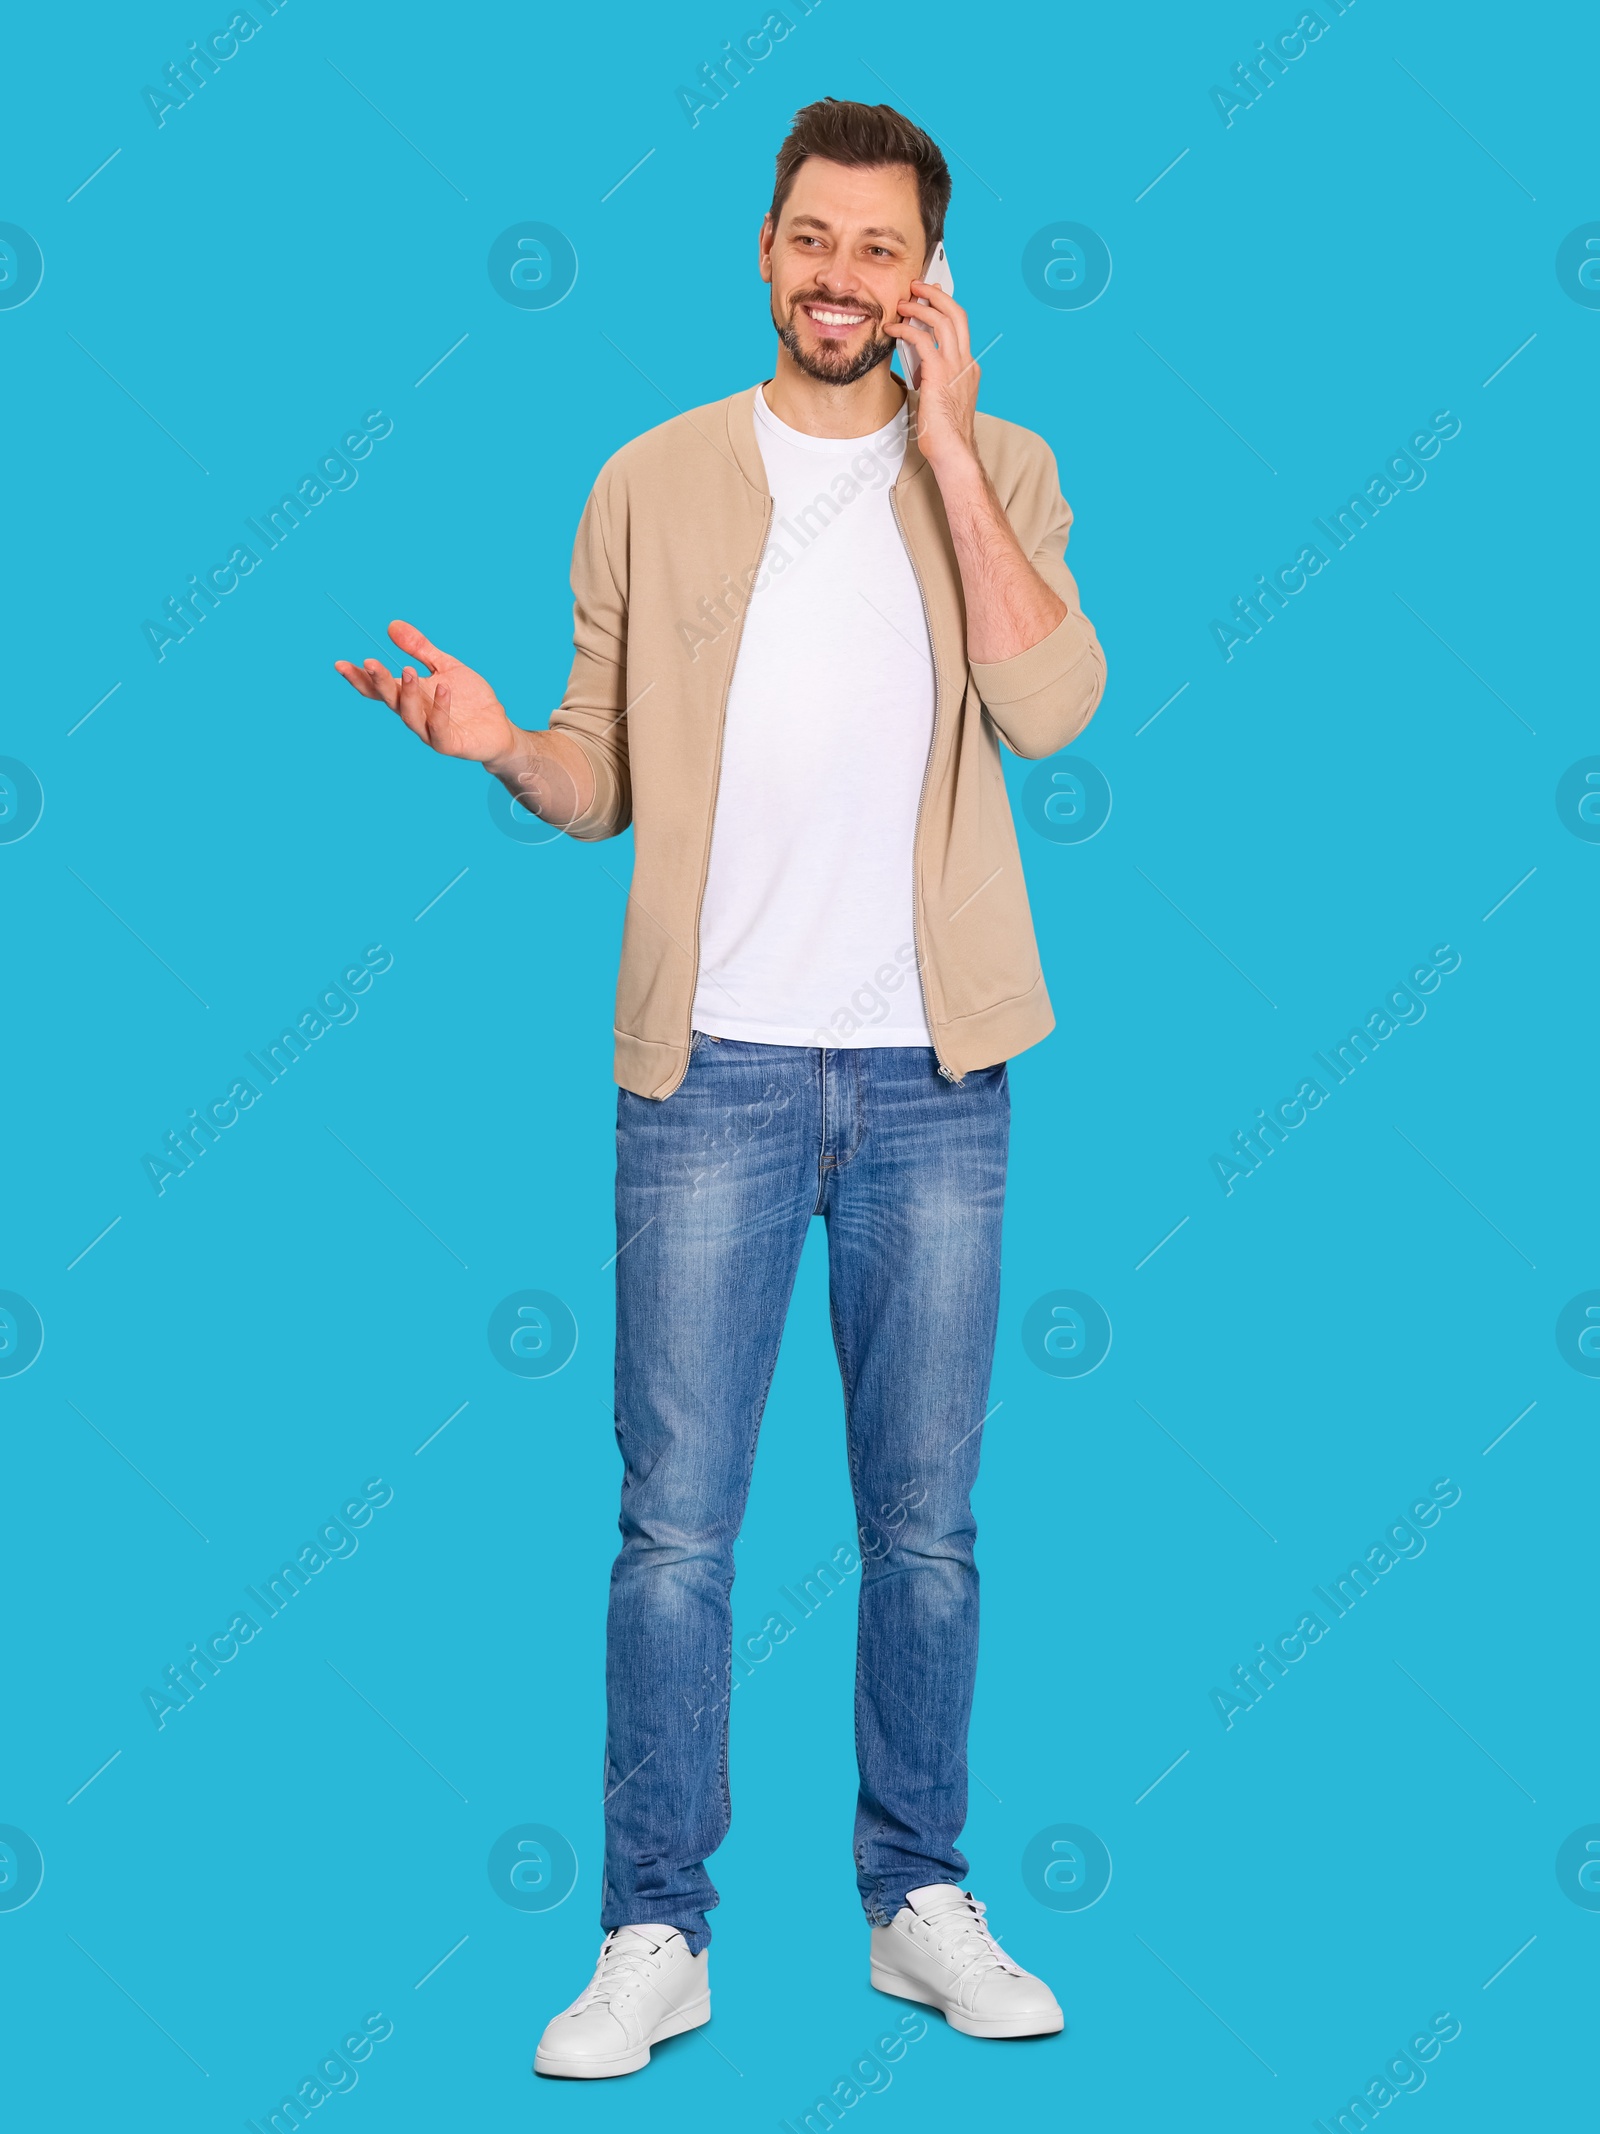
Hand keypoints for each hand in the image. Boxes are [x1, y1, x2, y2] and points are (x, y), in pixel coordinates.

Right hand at [334, 620, 516, 765]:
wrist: (498, 727)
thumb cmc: (470, 699)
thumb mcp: (446, 666)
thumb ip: (420, 648)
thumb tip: (392, 625)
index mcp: (410, 696)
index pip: (379, 689)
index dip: (360, 678)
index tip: (341, 663)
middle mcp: (416, 715)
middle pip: (390, 700)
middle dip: (379, 682)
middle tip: (369, 662)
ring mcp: (430, 732)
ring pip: (409, 716)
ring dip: (406, 694)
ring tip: (408, 671)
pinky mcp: (449, 744)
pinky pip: (438, 729)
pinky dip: (439, 710)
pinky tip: (443, 689)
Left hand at [886, 281, 979, 474]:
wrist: (953, 452)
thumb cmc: (944, 434)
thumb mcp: (939, 397)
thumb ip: (932, 377)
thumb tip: (918, 365)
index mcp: (968, 367)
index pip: (959, 326)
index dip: (944, 307)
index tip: (928, 298)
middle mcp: (965, 362)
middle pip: (956, 313)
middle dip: (936, 294)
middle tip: (916, 286)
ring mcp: (955, 366)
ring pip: (942, 320)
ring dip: (920, 306)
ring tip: (902, 303)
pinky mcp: (940, 374)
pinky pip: (923, 340)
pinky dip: (906, 330)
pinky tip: (893, 329)